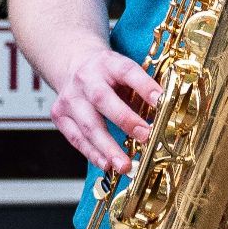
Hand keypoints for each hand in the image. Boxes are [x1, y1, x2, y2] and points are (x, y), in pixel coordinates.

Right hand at [50, 48, 160, 174]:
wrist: (73, 65)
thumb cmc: (107, 73)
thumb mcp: (125, 71)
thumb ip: (143, 88)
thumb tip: (168, 111)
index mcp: (109, 63)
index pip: (128, 72)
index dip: (145, 86)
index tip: (161, 101)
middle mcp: (86, 79)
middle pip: (103, 99)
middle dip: (125, 120)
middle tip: (145, 136)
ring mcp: (70, 98)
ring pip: (88, 124)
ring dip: (107, 147)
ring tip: (124, 165)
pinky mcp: (59, 115)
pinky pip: (76, 137)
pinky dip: (91, 153)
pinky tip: (106, 164)